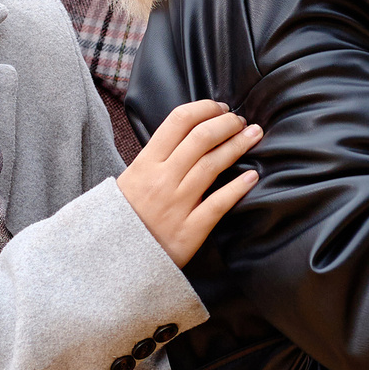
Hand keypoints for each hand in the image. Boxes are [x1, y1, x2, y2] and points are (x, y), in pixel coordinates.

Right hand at [116, 100, 263, 266]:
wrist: (114, 261)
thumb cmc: (124, 217)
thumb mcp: (129, 180)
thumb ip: (155, 159)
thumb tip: (187, 135)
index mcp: (145, 164)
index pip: (178, 121)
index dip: (204, 109)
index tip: (219, 108)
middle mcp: (162, 180)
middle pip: (201, 138)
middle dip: (227, 124)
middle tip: (240, 121)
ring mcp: (176, 204)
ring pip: (212, 165)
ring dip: (238, 145)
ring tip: (254, 135)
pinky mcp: (189, 230)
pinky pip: (218, 204)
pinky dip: (238, 187)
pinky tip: (252, 176)